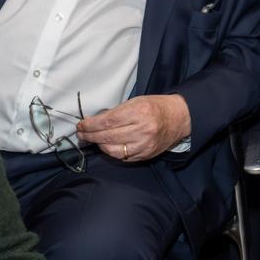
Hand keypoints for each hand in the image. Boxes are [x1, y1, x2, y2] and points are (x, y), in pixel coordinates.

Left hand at [76, 94, 190, 160]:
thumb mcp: (136, 101)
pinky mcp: (146, 154)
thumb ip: (117, 112)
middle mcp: (142, 129)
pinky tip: (107, 146)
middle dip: (90, 136)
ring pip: (114, 150)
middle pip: (108, 136)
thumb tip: (94, 121)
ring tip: (93, 140)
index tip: (81, 125)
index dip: (91, 125)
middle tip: (81, 134)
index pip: (108, 121)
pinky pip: (123, 157)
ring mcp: (144, 144)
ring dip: (99, 146)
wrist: (178, 118)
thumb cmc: (155, 106)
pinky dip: (112, 152)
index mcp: (139, 112)